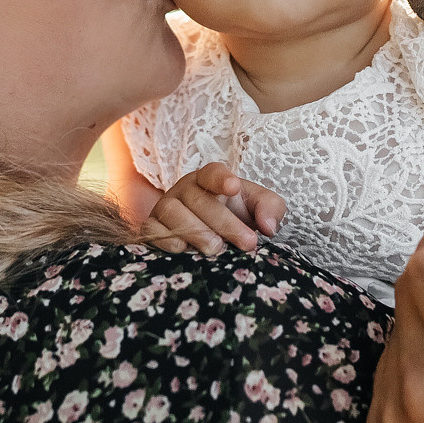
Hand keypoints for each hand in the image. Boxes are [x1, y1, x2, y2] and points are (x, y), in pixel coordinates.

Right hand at [141, 163, 286, 254]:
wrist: (209, 237)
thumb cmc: (235, 217)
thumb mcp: (258, 209)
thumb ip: (270, 209)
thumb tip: (268, 227)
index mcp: (209, 179)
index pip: (212, 172)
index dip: (221, 179)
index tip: (234, 187)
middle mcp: (185, 189)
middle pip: (198, 199)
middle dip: (225, 223)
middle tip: (246, 243)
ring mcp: (165, 207)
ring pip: (174, 213)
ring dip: (197, 232)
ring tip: (216, 248)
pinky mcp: (152, 226)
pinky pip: (153, 229)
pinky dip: (168, 239)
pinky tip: (184, 250)